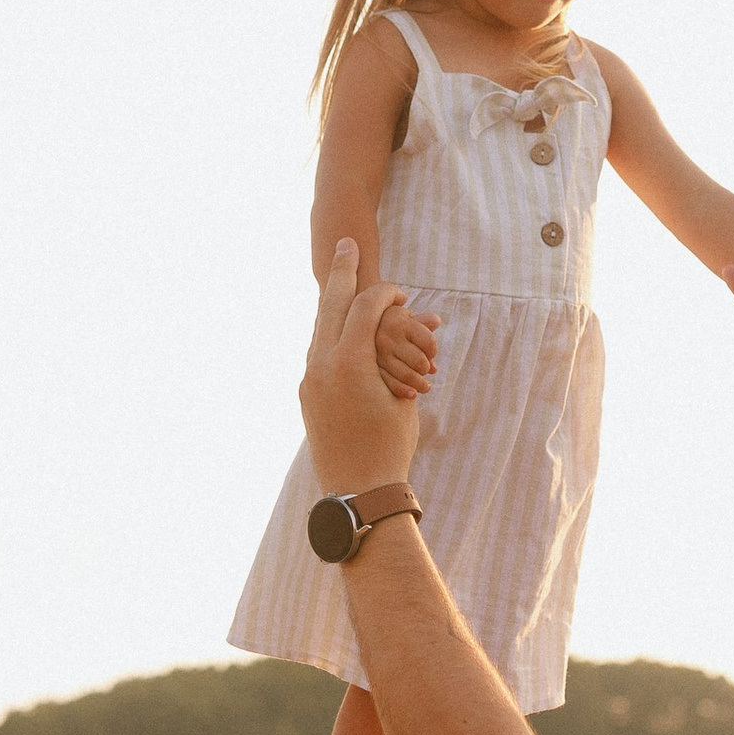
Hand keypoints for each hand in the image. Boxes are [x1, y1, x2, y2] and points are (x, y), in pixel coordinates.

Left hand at [301, 240, 423, 492]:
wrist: (359, 492)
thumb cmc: (391, 446)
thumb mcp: (406, 396)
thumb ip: (409, 353)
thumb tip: (426, 323)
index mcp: (349, 363)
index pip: (362, 306)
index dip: (383, 293)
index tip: (400, 291)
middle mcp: (321, 365)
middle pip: (329, 305)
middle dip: (340, 272)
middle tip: (344, 242)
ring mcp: (309, 379)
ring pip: (319, 327)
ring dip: (333, 304)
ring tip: (340, 280)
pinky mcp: (306, 393)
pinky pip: (317, 351)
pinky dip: (330, 332)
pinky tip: (338, 325)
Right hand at [375, 297, 439, 401]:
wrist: (358, 335)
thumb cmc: (390, 326)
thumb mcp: (405, 319)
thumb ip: (423, 320)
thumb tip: (436, 322)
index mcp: (398, 322)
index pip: (428, 342)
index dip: (433, 350)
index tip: (430, 352)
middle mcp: (386, 338)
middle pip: (419, 361)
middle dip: (425, 368)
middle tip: (424, 368)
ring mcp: (377, 356)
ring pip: (407, 375)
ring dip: (420, 384)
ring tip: (425, 386)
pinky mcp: (370, 370)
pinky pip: (391, 384)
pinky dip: (404, 391)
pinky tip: (412, 394)